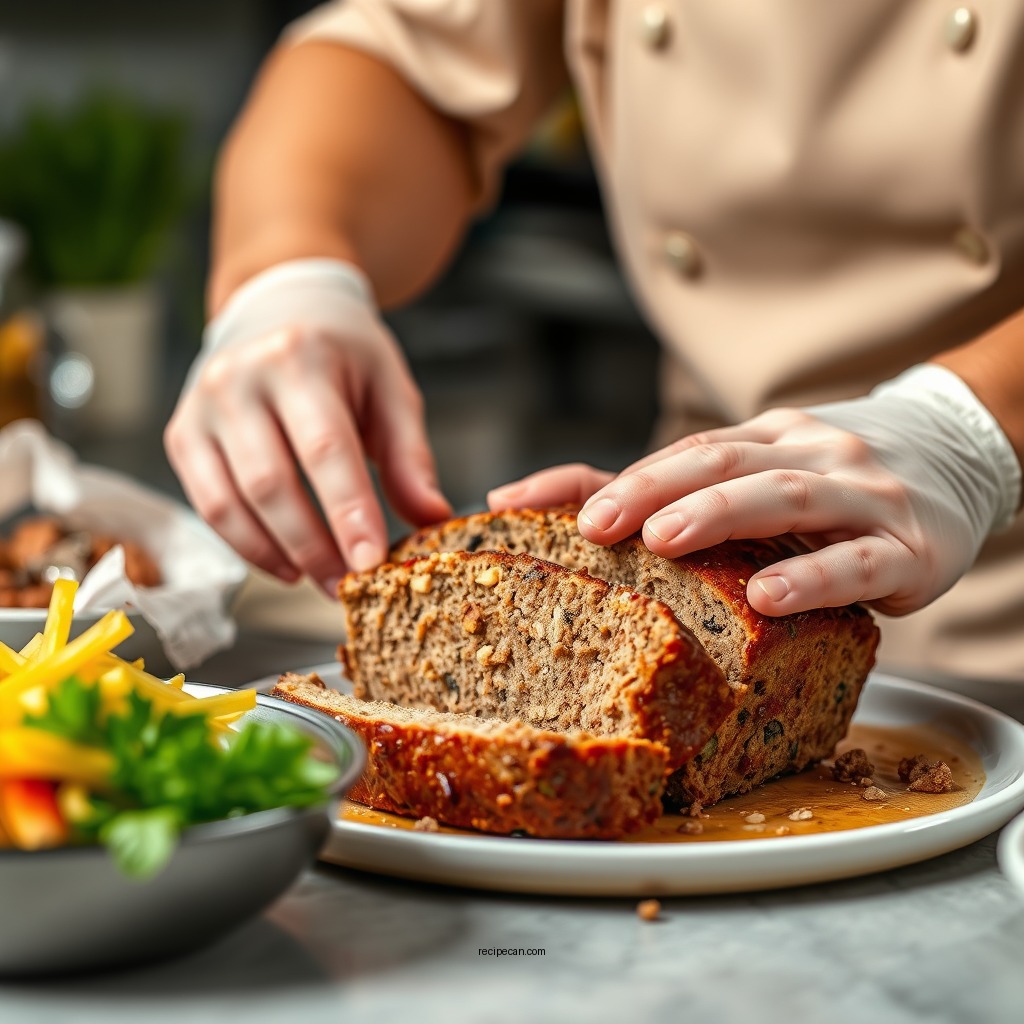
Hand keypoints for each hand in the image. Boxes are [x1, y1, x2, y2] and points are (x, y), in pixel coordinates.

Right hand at [165, 259, 450, 586]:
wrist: (277, 306)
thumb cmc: (344, 354)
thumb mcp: (390, 387)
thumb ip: (411, 455)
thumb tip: (432, 519)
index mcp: (301, 358)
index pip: (325, 448)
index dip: (347, 511)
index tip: (370, 562)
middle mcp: (240, 378)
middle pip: (271, 482)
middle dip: (314, 546)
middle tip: (349, 586)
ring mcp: (201, 407)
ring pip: (231, 501)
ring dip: (279, 554)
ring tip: (322, 581)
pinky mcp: (181, 434)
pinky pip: (209, 505)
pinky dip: (247, 546)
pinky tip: (286, 564)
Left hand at [489, 365, 1019, 616]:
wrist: (961, 453)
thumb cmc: (835, 480)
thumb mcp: (761, 471)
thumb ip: (675, 489)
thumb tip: (556, 504)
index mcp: (763, 440)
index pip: (676, 450)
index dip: (602, 475)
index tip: (524, 503)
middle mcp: (806, 454)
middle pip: (720, 461)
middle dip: (651, 489)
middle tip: (594, 525)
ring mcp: (860, 496)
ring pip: (783, 497)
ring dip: (719, 514)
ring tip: (663, 541)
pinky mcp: (907, 549)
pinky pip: (856, 563)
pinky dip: (811, 577)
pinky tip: (767, 596)